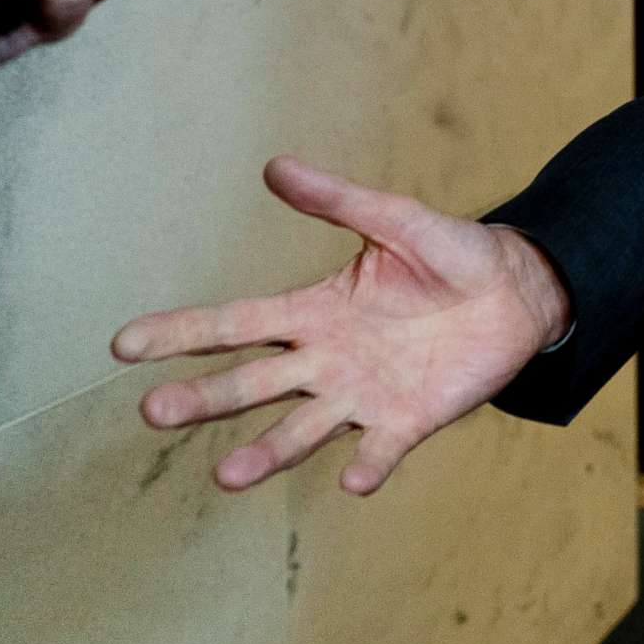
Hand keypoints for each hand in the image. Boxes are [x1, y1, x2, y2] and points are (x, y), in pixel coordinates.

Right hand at [112, 158, 572, 494]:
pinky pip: (383, 447)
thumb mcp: (395, 220)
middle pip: (252, 383)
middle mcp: (326, 361)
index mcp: (314, 312)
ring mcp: (364, 395)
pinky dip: (369, 463)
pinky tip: (355, 477)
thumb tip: (276, 166)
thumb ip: (338, 200)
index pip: (234, 324)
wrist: (519, 291)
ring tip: (230, 475)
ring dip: (269, 453)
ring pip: (303, 429)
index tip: (124, 344)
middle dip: (204, 398)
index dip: (181, 332)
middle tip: (154, 411)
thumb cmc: (451, 254)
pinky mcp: (410, 419)